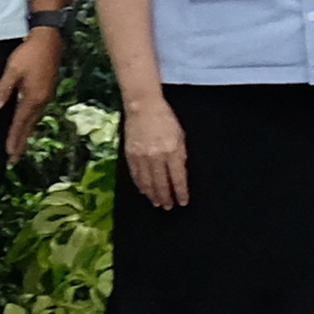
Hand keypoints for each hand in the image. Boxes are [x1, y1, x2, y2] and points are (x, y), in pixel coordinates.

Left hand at [0, 26, 64, 148]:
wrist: (48, 38)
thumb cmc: (29, 52)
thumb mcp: (12, 69)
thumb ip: (3, 89)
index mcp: (33, 98)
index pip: (20, 123)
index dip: (13, 139)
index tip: (9, 155)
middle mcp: (41, 100)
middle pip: (29, 125)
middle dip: (21, 142)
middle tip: (13, 158)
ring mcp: (45, 94)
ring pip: (34, 119)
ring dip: (26, 132)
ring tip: (19, 144)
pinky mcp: (46, 89)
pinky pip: (36, 111)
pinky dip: (30, 121)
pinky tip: (27, 121)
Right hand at [121, 93, 191, 210]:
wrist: (143, 107)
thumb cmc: (166, 119)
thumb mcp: (181, 136)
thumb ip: (180, 156)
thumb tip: (179, 175)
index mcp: (172, 151)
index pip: (178, 178)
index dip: (180, 192)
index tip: (183, 201)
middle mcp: (157, 156)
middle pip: (161, 183)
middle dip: (166, 197)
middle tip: (169, 207)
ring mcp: (141, 156)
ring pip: (147, 182)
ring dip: (153, 195)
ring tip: (157, 203)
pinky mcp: (130, 155)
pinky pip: (136, 175)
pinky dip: (141, 185)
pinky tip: (144, 191)